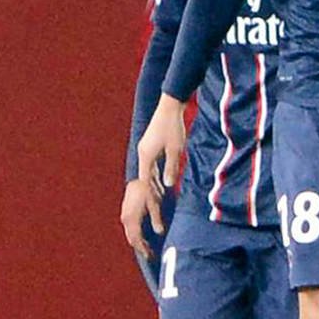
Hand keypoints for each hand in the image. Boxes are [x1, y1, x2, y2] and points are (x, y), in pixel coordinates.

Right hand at [120, 179, 156, 256]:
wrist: (140, 180)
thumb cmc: (149, 190)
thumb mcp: (155, 204)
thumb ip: (156, 219)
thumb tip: (160, 233)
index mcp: (132, 219)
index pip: (137, 239)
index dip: (143, 250)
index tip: (151, 257)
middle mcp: (126, 219)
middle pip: (132, 239)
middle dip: (141, 249)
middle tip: (152, 257)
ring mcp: (125, 216)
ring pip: (130, 234)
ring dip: (138, 243)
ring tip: (149, 250)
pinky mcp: (126, 214)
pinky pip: (130, 229)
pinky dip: (137, 236)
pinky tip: (145, 238)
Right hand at [135, 96, 188, 232]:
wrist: (170, 107)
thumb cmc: (174, 127)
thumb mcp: (175, 149)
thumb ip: (171, 167)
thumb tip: (168, 185)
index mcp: (146, 157)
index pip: (145, 183)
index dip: (149, 198)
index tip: (151, 210)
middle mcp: (142, 155)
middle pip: (143, 180)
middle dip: (147, 196)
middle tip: (150, 211)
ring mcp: (145, 150)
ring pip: (146, 174)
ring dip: (151, 188)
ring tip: (156, 203)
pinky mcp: (150, 147)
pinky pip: (150, 167)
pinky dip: (154, 178)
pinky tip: (159, 184)